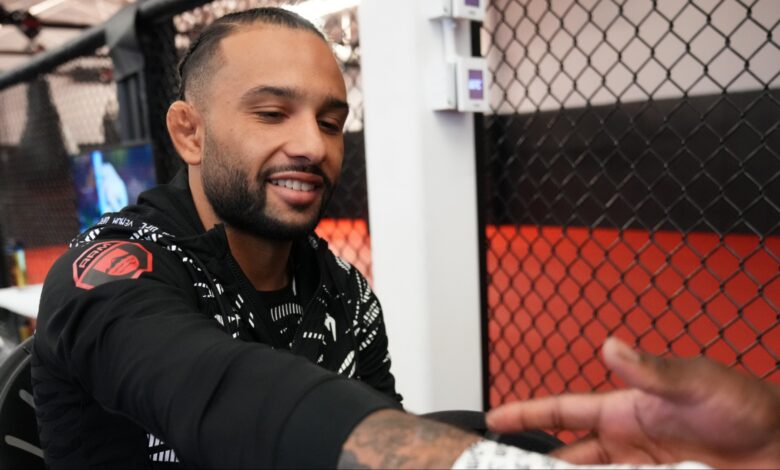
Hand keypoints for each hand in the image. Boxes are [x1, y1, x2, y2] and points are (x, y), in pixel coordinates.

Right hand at [485, 337, 779, 468]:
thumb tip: (610, 346)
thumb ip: (652, 370)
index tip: (494, 420)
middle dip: (535, 460)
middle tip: (507, 466)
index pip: (563, 411)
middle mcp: (627, 441)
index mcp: (625, 409)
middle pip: (567, 455)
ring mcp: (642, 469)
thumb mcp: (697, 382)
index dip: (526, 413)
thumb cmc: (747, 406)